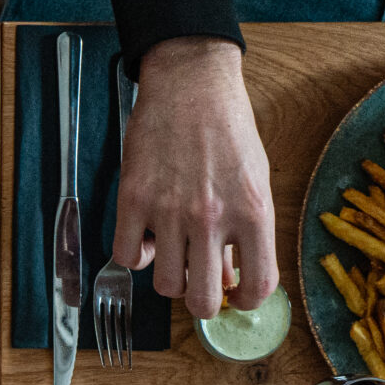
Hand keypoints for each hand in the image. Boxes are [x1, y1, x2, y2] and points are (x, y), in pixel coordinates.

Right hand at [119, 37, 275, 321]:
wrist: (190, 83)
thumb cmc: (227, 127)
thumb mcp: (253, 178)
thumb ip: (244, 231)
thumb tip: (229, 275)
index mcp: (253, 212)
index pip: (258, 285)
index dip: (247, 300)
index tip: (237, 296)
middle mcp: (212, 218)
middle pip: (202, 300)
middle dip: (202, 301)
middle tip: (199, 283)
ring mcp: (169, 211)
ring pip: (164, 285)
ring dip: (169, 277)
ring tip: (172, 253)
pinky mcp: (133, 198)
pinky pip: (127, 256)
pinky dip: (136, 255)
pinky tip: (145, 237)